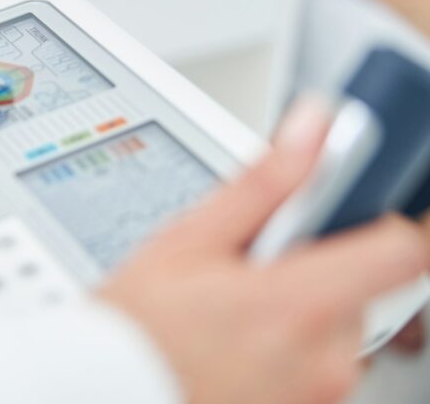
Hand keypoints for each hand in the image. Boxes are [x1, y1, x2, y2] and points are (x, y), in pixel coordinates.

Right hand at [98, 99, 429, 403]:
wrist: (105, 390)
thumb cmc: (137, 328)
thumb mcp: (189, 239)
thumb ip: (264, 183)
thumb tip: (314, 128)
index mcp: (298, 305)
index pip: (401, 249)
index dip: (378, 216)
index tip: (345, 204)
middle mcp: (324, 360)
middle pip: (359, 285)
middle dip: (312, 266)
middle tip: (248, 268)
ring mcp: (318, 395)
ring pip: (336, 325)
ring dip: (298, 308)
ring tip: (232, 310)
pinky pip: (317, 364)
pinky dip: (286, 347)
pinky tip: (235, 343)